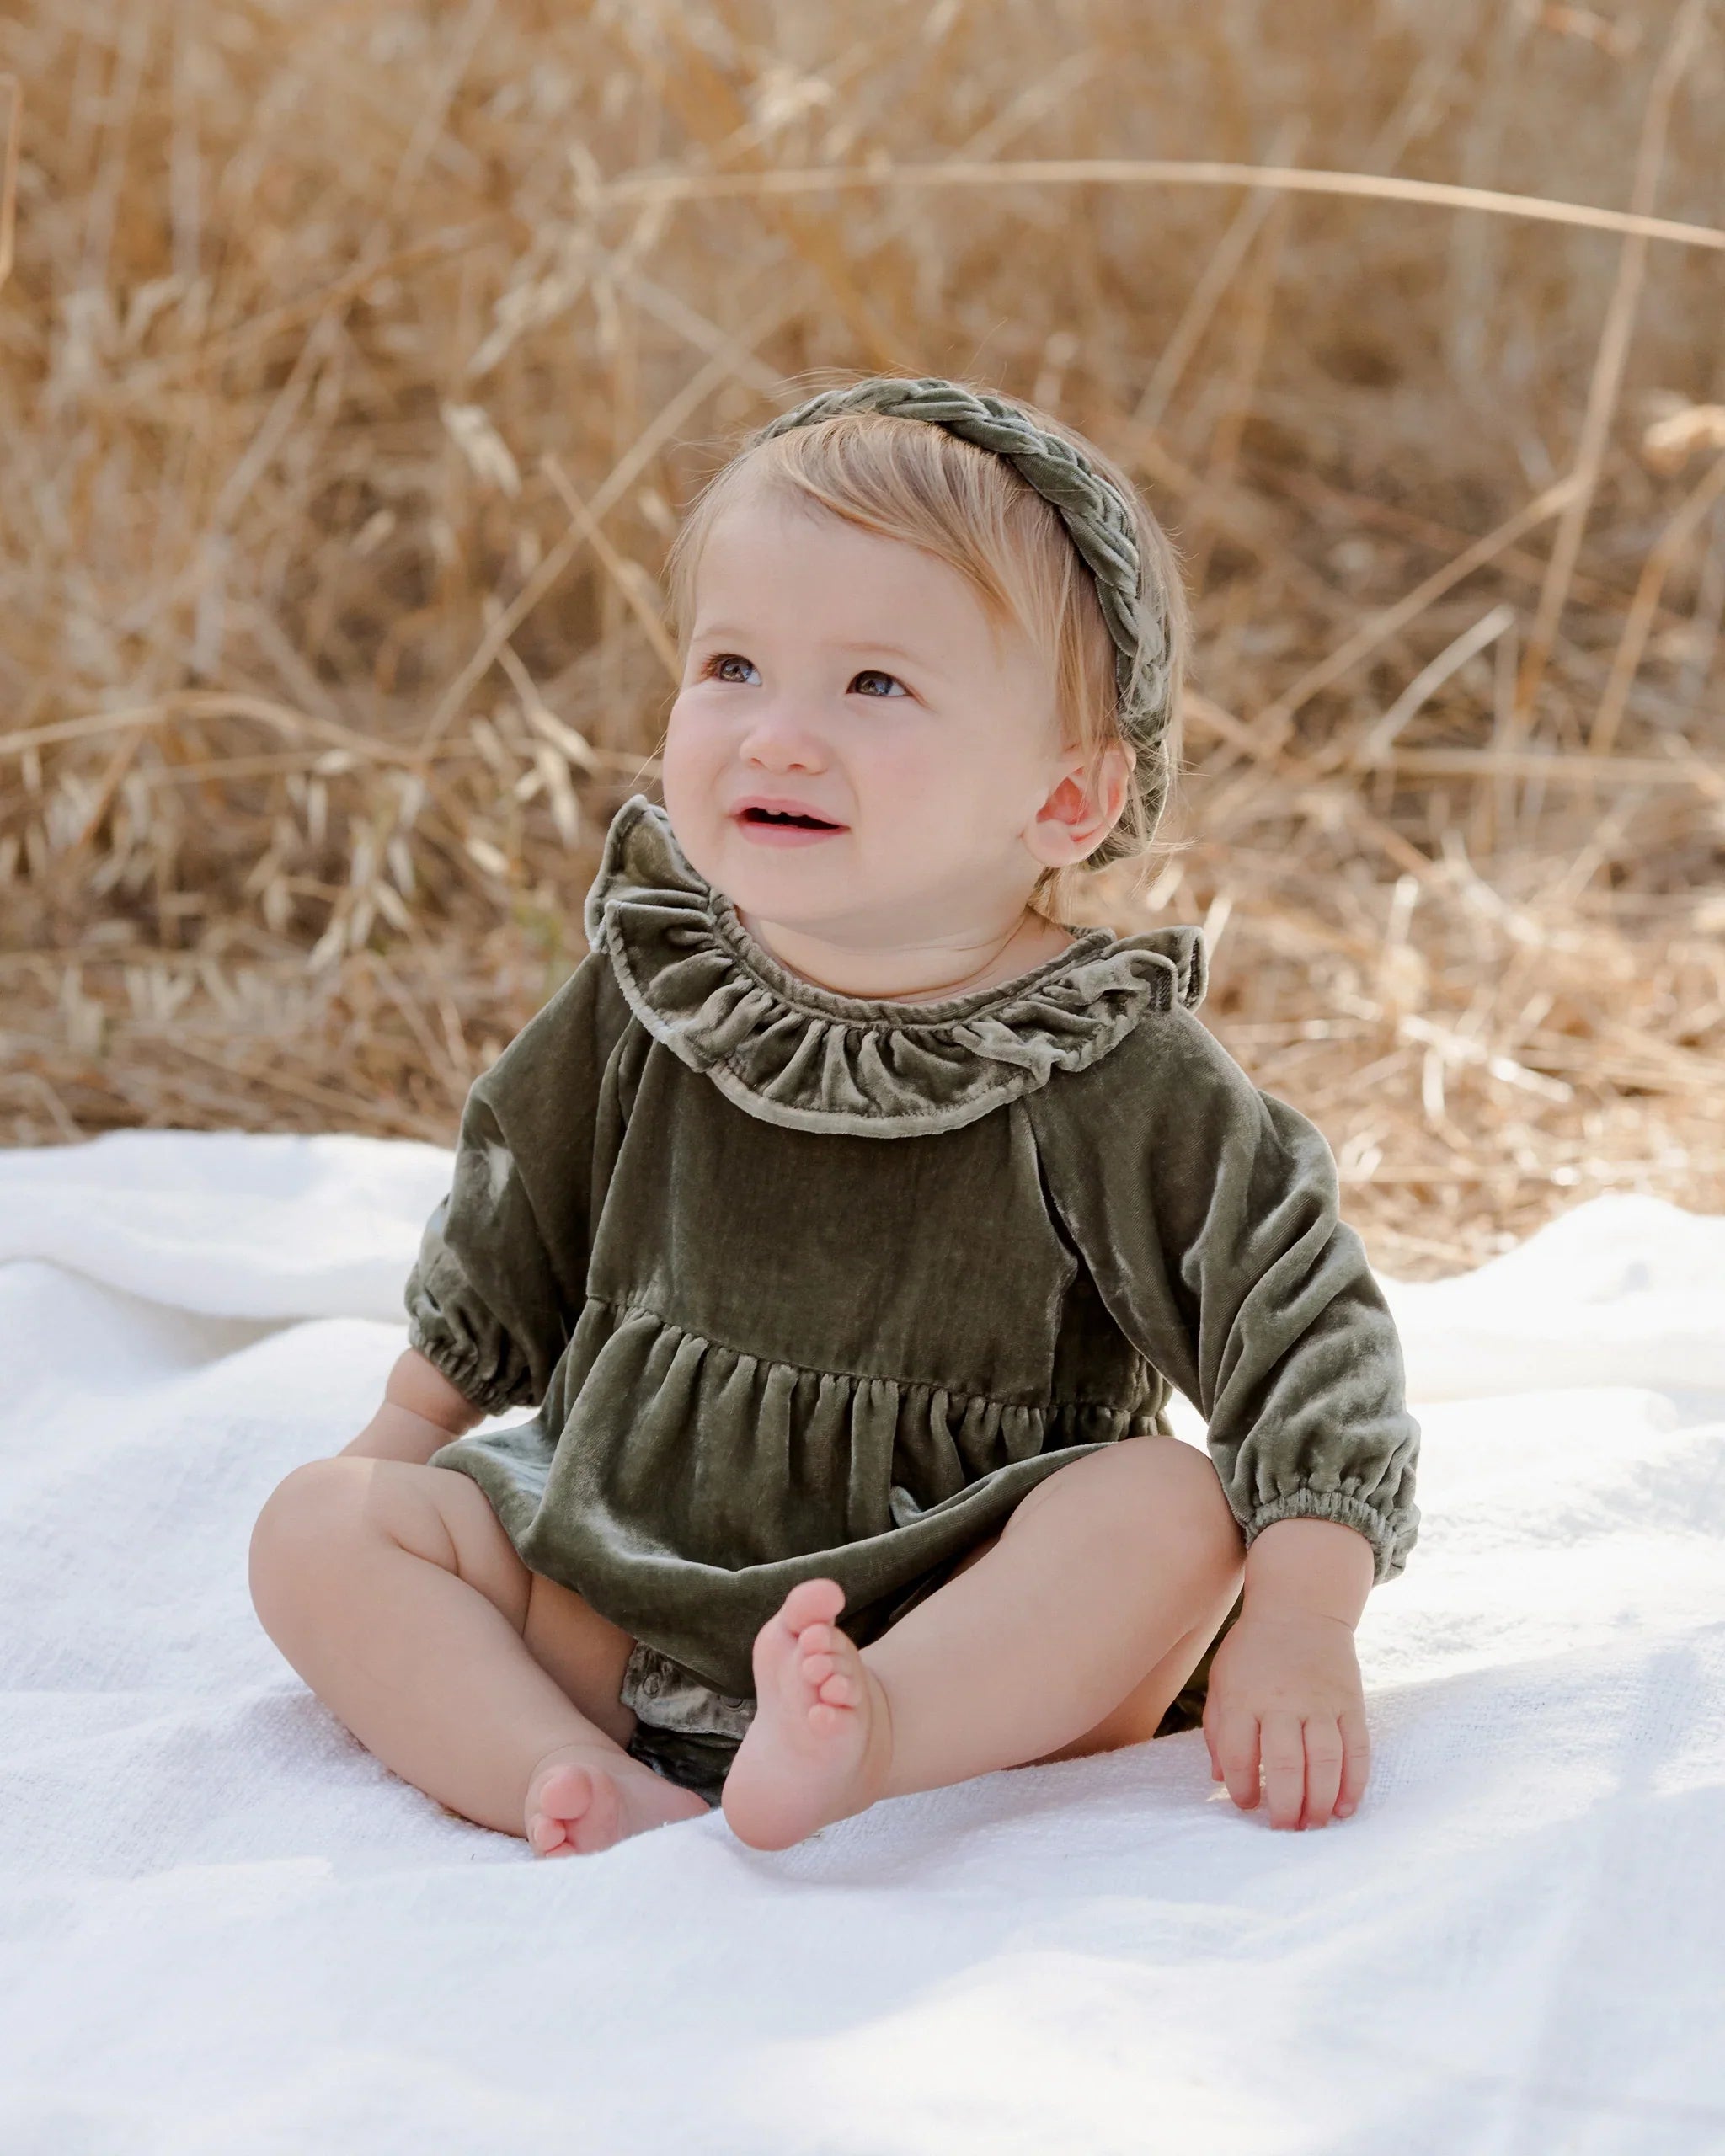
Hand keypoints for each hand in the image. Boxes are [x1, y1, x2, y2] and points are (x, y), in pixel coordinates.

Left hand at [1202, 1608, 1370, 1829]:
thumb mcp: (1222, 1680)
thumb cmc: (1253, 1651)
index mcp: (1243, 1697)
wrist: (1299, 1607)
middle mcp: (1282, 1701)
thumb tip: (1218, 1778)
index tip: (1247, 1804)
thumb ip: (1218, 1730)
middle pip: (1285, 1765)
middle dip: (1286, 1806)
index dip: (1242, 1788)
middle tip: (1284, 1828)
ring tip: (1314, 1824)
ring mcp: (1320, 1702)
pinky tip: (1344, 1807)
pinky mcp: (1349, 1702)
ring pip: (1325, 1761)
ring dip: (1320, 1801)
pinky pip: (1356, 1749)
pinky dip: (1353, 1783)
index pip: (1239, 1754)